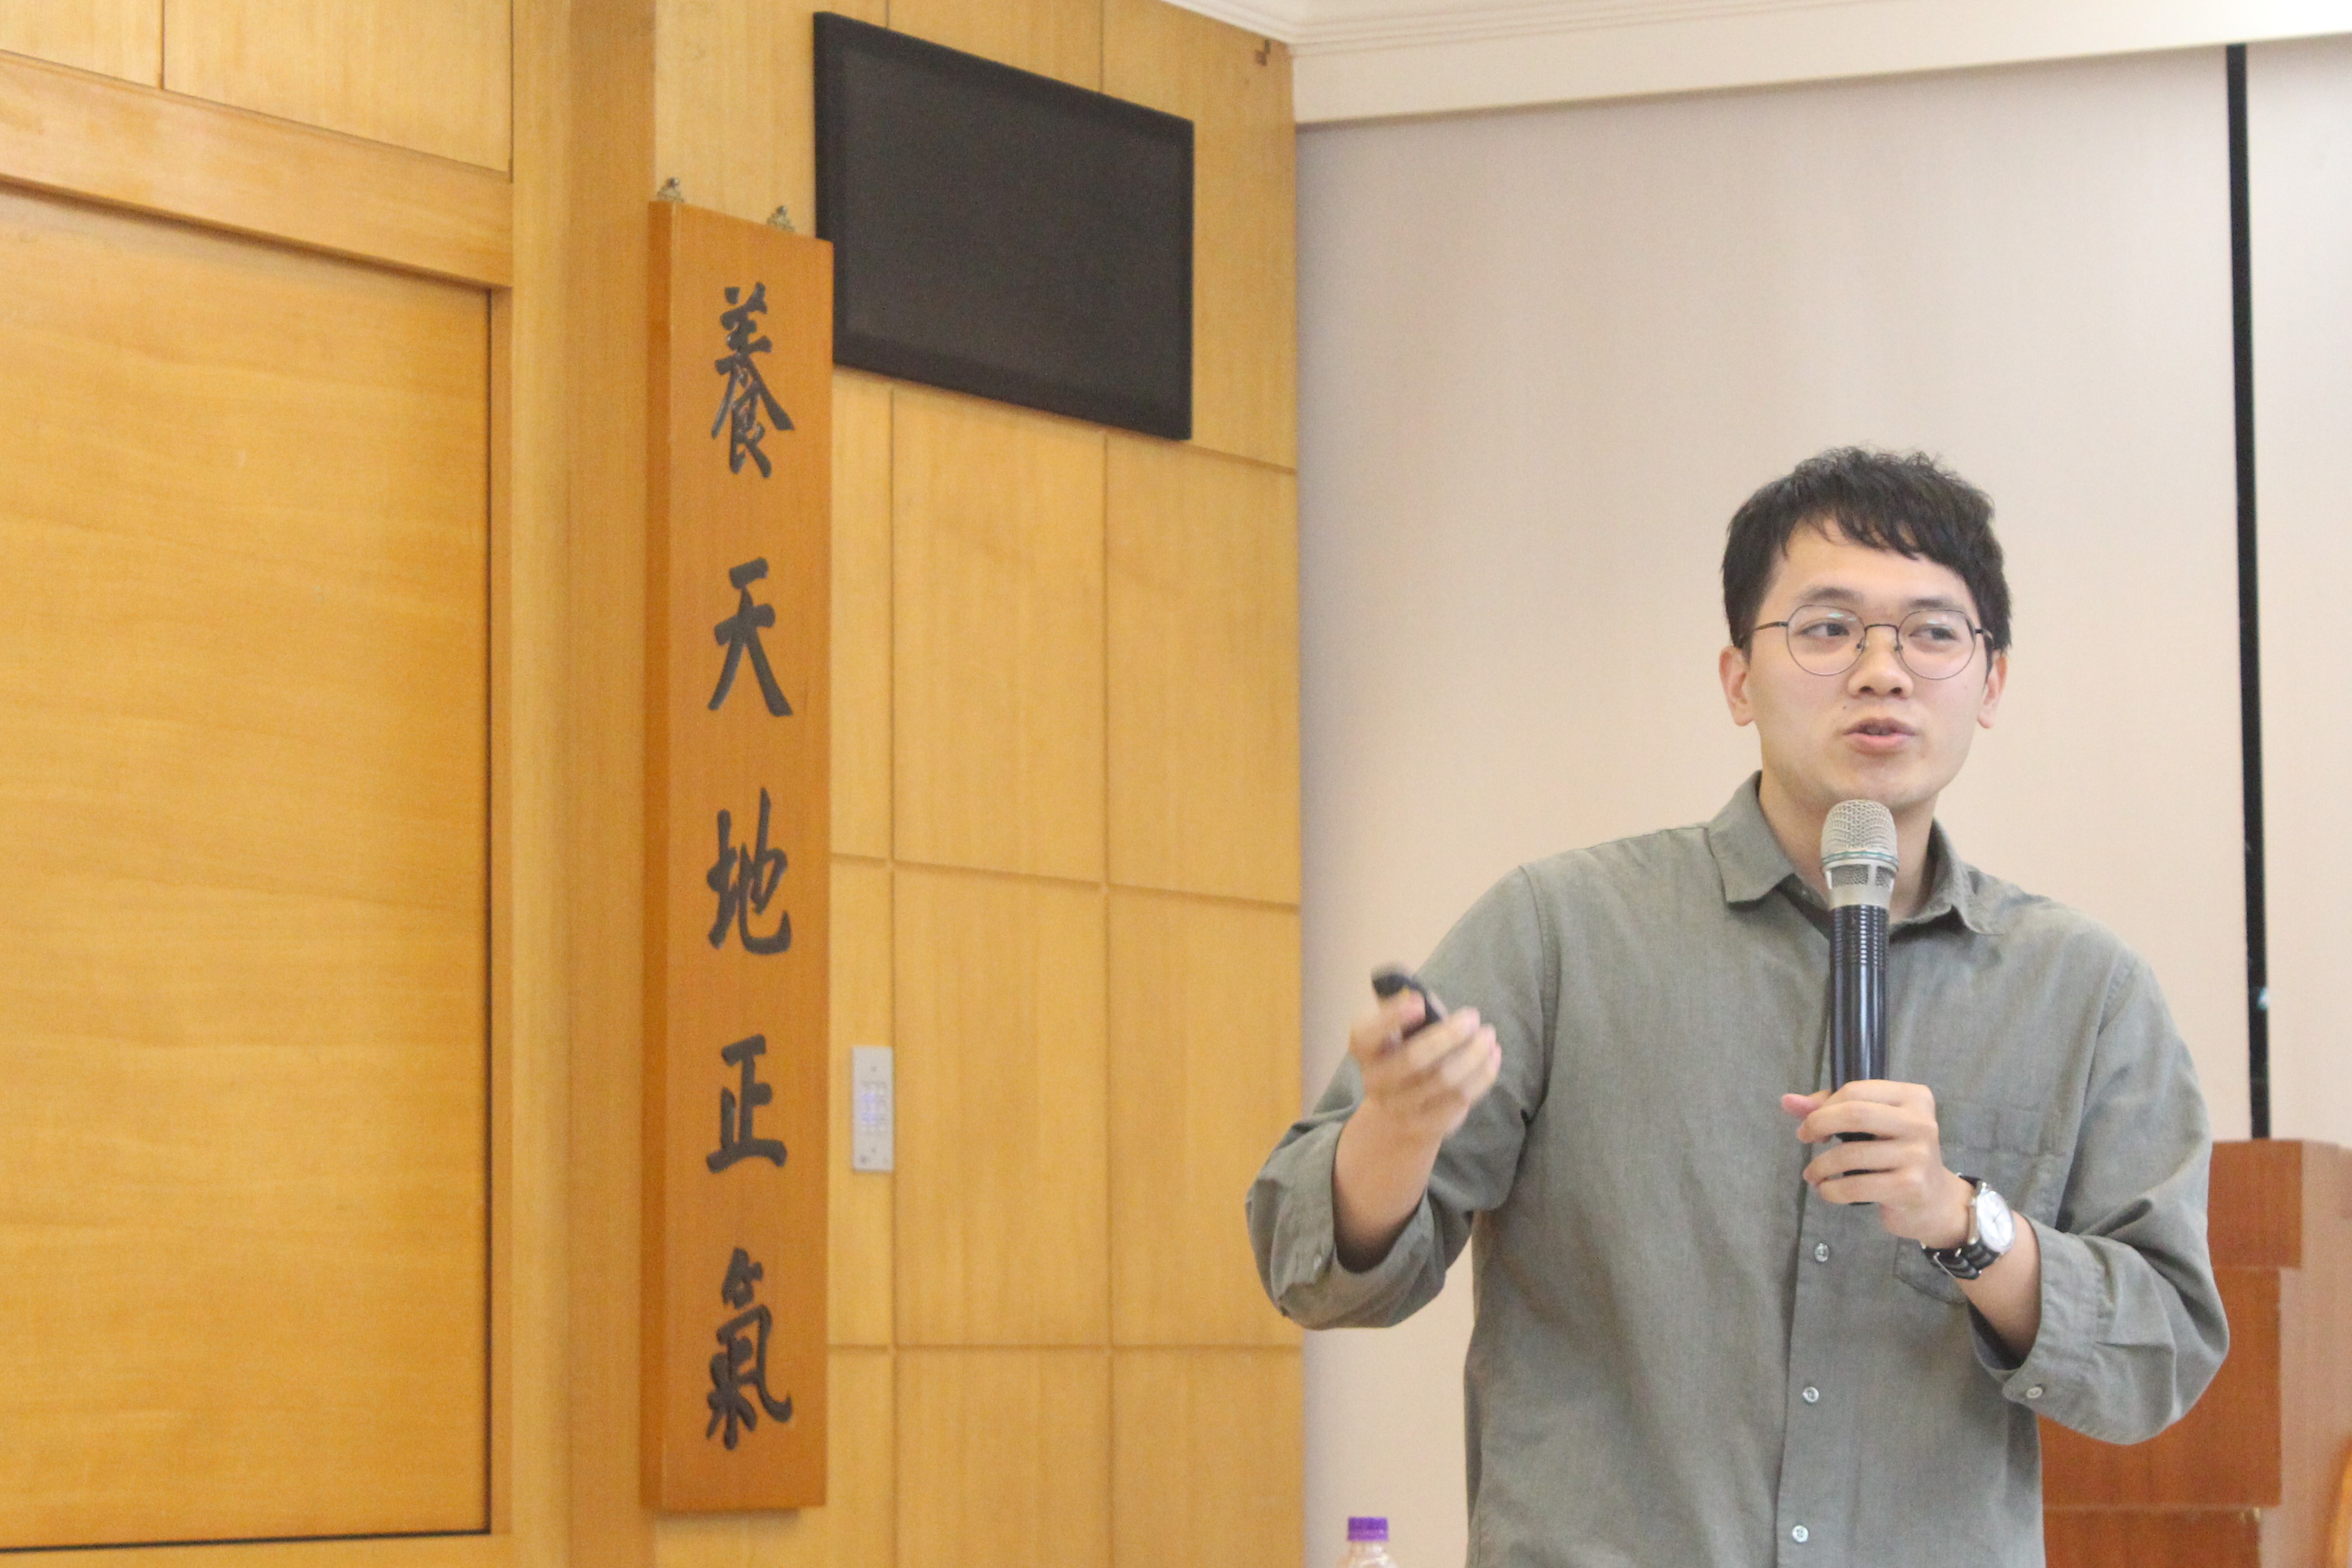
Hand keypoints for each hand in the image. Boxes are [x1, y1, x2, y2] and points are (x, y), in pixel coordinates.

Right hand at [1349, 993, 1500, 1149]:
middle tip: (1473, 1017)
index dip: (1392, 1017)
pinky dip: (1482, 1077)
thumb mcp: (1399, 1031)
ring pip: (1445, 1080)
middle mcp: (1375, 1081)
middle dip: (1450, 1035)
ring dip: (1474, 1055)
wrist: (1396, 1115)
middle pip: (1414, 1058)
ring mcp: (1399, 1108)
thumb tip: (1431, 1002)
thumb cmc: (1402, 1055)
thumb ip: (1412, 1012)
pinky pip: (1459, 1101)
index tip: (1419, 1002)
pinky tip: (1492, 1059)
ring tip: (1489, 1038)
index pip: (1367, 1034)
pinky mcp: (1425, 1127)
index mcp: (1363, 1051)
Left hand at [1781, 1081, 1972, 1247]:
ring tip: (1813, 1174)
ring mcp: (1918, 1155)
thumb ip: (1830, 1108)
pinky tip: (1827, 1191)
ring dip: (1820, 1165)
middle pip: (1854, 1114)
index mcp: (1914, 1097)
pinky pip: (1856, 1186)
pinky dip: (1831, 1190)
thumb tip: (1787, 1101)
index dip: (1824, 1105)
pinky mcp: (1911, 1187)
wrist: (1934, 1202)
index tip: (1809, 1123)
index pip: (1856, 1091)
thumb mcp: (1871, 1125)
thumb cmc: (1895, 1155)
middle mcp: (1921, 1122)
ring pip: (1850, 1154)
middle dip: (1818, 1124)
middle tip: (1804, 1139)